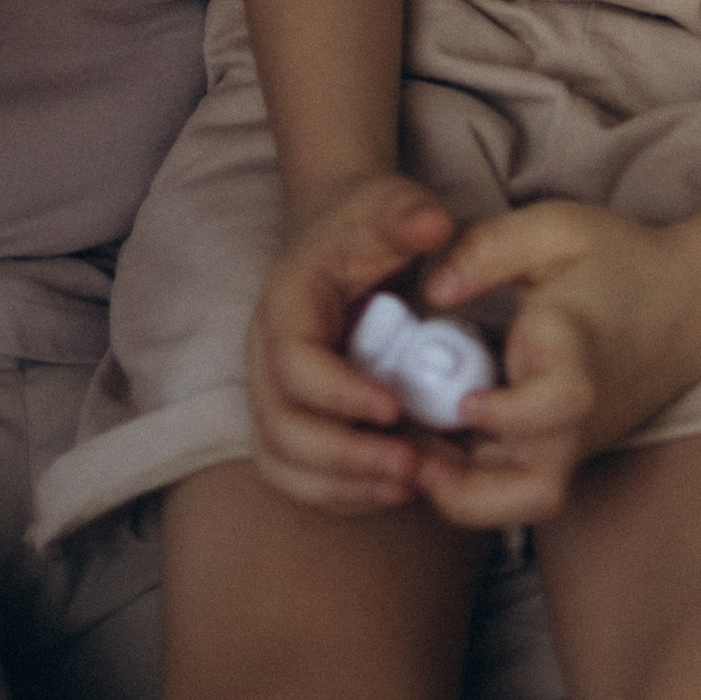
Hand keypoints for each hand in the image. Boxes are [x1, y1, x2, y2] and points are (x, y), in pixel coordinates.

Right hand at [246, 172, 461, 511]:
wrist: (337, 235)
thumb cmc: (365, 225)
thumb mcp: (390, 205)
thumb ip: (409, 215)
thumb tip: (436, 224)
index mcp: (285, 304)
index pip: (293, 363)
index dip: (340, 393)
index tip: (395, 407)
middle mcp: (264, 355)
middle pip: (281, 426)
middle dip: (345, 455)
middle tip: (411, 463)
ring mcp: (270, 393)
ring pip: (282, 461)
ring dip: (342, 485)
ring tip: (407, 484)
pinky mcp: (286, 420)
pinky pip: (295, 475)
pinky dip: (339, 493)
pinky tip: (392, 490)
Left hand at [410, 203, 700, 531]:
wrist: (690, 305)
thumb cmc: (620, 261)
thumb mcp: (557, 227)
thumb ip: (489, 249)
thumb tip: (434, 292)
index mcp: (575, 350)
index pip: (559, 400)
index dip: (511, 411)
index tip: (467, 401)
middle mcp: (577, 413)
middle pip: (537, 486)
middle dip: (463, 485)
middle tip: (408, 451)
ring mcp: (574, 441)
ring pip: (523, 502)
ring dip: (461, 495)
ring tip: (411, 456)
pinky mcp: (566, 452)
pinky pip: (515, 488)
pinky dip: (469, 483)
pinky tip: (429, 444)